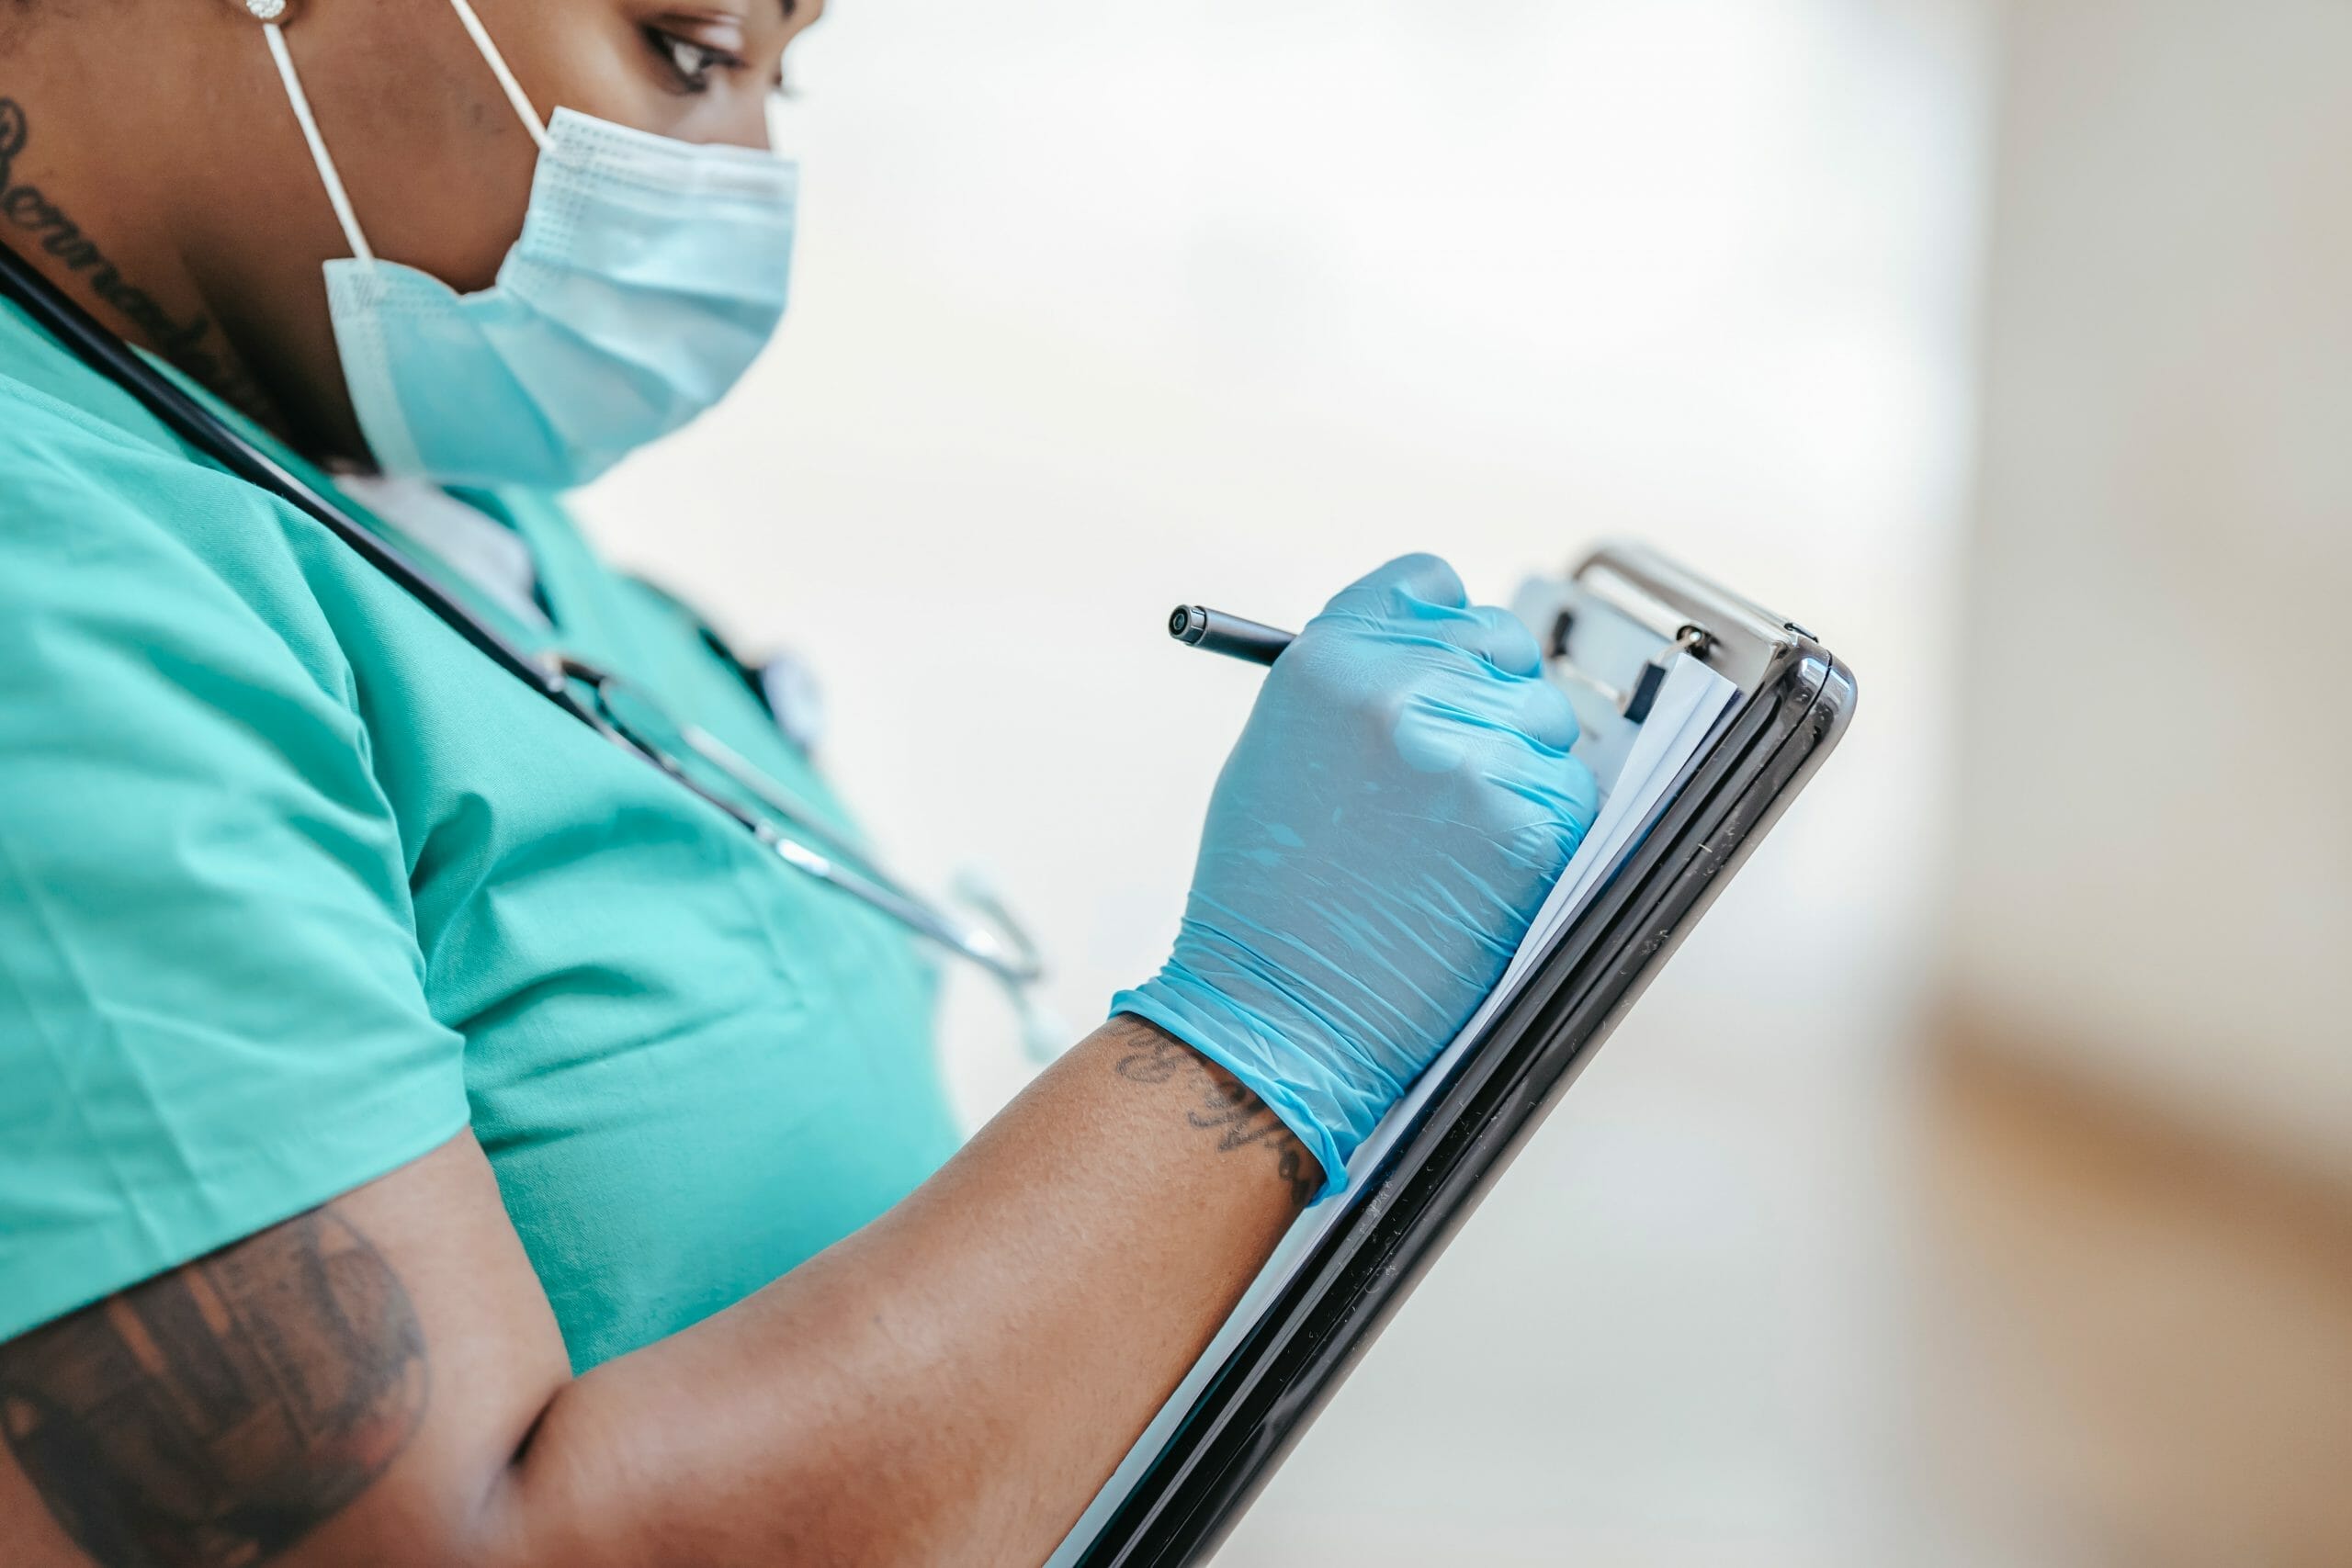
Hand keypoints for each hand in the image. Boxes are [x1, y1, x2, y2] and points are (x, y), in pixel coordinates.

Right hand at [1115, 554, 1599, 1193]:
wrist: (1280, 1008)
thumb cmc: (1267, 896)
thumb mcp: (1278, 750)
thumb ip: (1354, 686)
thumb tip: (1433, 658)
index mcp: (1327, 660)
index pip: (1426, 583)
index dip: (1442, 626)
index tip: (1448, 660)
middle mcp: (1396, 689)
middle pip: (1501, 642)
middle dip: (1493, 693)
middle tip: (1463, 760)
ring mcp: (1466, 751)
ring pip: (1546, 717)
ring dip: (1522, 762)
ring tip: (1458, 830)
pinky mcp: (1521, 818)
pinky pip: (1570, 788)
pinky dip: (1544, 822)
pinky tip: (1485, 863)